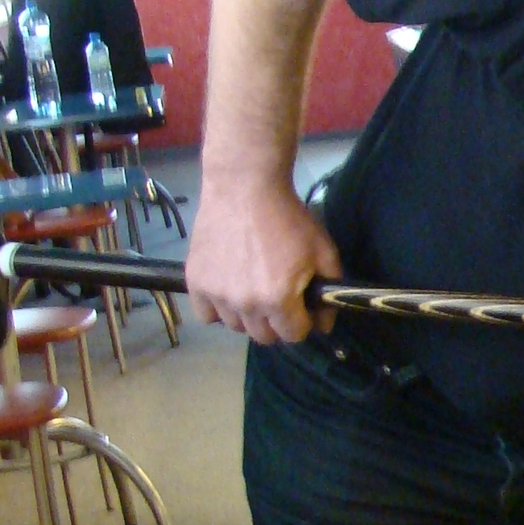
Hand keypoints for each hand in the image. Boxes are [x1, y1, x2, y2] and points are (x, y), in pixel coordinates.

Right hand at [187, 176, 340, 343]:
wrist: (244, 188)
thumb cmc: (289, 218)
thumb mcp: (323, 253)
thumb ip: (328, 293)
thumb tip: (323, 324)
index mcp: (278, 299)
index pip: (294, 335)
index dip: (304, 322)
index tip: (303, 307)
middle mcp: (245, 304)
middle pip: (264, 336)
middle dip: (278, 322)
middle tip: (280, 298)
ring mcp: (217, 294)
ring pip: (236, 327)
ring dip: (249, 316)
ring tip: (254, 290)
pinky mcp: (195, 282)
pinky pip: (206, 315)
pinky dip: (218, 309)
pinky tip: (229, 292)